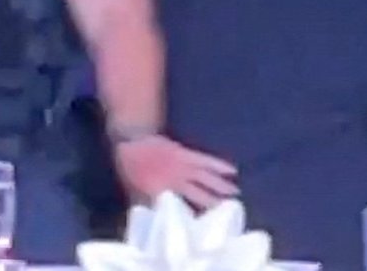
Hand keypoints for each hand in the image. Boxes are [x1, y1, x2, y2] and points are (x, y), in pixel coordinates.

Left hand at [114, 134, 238, 208]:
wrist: (132, 139)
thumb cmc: (132, 167)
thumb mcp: (133, 191)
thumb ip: (146, 205)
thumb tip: (153, 220)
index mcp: (161, 192)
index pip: (180, 209)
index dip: (191, 218)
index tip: (203, 227)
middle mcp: (175, 181)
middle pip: (198, 196)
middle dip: (213, 204)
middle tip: (228, 213)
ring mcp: (183, 166)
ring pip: (206, 178)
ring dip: (221, 187)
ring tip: (235, 195)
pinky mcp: (187, 154)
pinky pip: (206, 161)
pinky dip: (219, 165)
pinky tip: (232, 170)